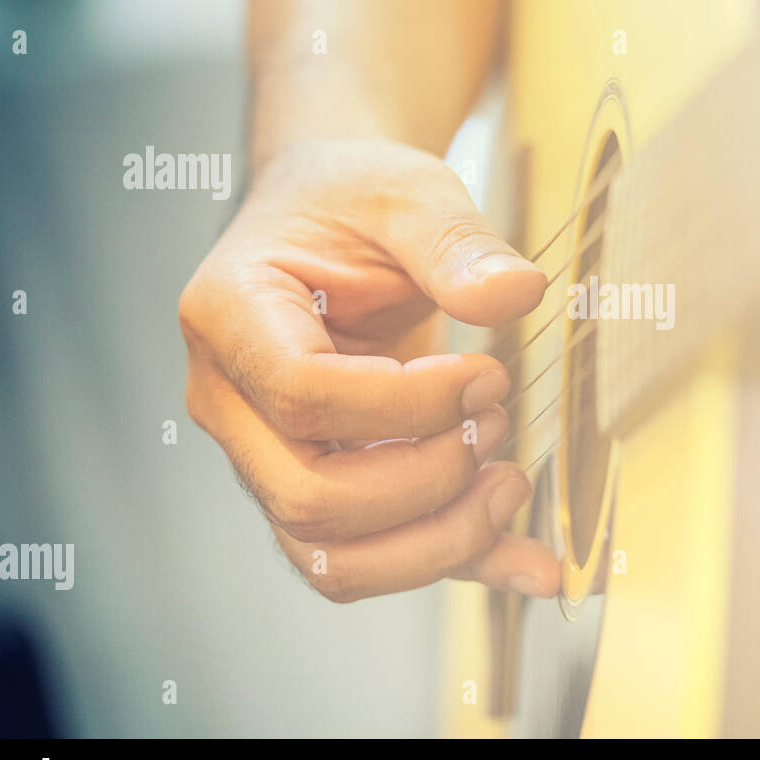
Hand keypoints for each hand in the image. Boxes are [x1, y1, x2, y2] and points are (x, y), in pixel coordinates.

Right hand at [178, 139, 558, 601]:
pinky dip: (455, 566)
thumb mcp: (408, 193)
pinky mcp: (317, 488)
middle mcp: (231, 402)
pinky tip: (528, 562)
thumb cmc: (352, 200)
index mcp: (231, 314)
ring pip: (333, 558)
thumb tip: (517, 295)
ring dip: (439, 540)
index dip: (407, 403)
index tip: (486, 374)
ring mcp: (266, 457)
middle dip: (427, 480)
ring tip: (511, 479)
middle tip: (498, 419)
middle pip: (309, 499)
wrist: (332, 221)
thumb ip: (457, 243)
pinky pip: (375, 560)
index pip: (302, 393)